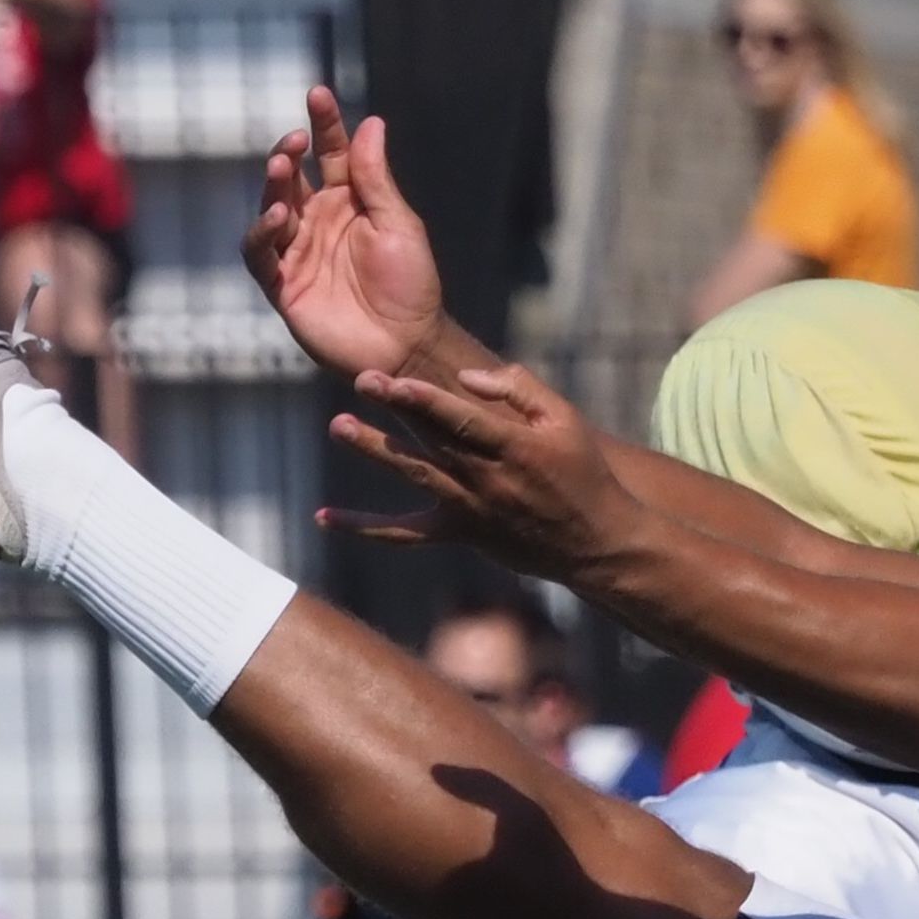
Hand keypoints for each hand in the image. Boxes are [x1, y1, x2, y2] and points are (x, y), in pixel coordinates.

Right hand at [244, 86, 446, 385]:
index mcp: (348, 201)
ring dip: (272, 187)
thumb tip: (370, 123)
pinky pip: (261, 257)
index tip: (317, 94)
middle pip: (291, 176)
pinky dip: (262, 235)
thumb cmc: (410, 285)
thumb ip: (376, 178)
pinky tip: (278, 218)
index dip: (324, 123)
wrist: (405, 345)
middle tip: (296, 139)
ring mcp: (297, 253)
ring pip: (271, 209)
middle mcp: (318, 221)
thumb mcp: (398, 224)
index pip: (329, 153)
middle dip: (288, 152)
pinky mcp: (284, 287)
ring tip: (282, 168)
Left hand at [327, 358, 635, 583]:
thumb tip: (466, 376)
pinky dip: (364, 527)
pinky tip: (324, 516)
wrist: (594, 541)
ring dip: (376, 451)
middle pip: (433, 439)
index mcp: (515, 447)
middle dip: (396, 410)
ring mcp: (469, 509)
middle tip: (361, 381)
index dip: (428, 400)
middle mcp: (488, 479)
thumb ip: (518, 388)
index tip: (397, 379)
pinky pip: (404, 533)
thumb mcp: (564, 419)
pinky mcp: (458, 533)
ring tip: (340, 425)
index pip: (464, 419)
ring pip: (416, 477)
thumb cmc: (581, 471)